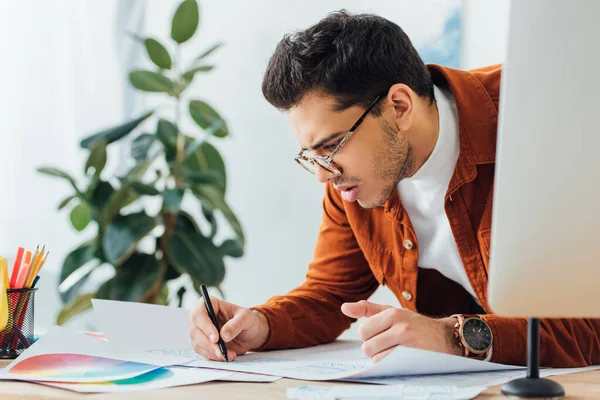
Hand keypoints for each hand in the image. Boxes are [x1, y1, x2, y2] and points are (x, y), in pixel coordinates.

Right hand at [189, 297, 268, 361]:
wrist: (250, 334)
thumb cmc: (247, 320)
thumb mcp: (246, 318)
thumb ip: (236, 324)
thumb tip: (223, 335)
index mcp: (211, 304)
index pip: (199, 312)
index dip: (205, 326)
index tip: (216, 338)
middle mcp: (202, 317)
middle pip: (195, 330)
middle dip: (208, 343)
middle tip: (221, 351)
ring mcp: (201, 331)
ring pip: (197, 343)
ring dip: (212, 352)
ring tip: (229, 355)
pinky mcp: (203, 343)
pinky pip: (203, 352)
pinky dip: (213, 356)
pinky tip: (226, 356)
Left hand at [341, 300, 461, 362]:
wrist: (444, 337)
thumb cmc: (412, 324)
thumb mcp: (391, 311)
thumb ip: (366, 309)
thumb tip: (344, 307)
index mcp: (392, 313)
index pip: (363, 331)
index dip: (368, 336)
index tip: (379, 334)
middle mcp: (400, 327)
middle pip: (367, 347)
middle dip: (373, 348)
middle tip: (386, 344)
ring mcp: (408, 344)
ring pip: (377, 359)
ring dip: (381, 358)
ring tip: (393, 351)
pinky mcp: (413, 359)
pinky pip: (388, 367)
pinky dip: (390, 365)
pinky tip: (399, 358)